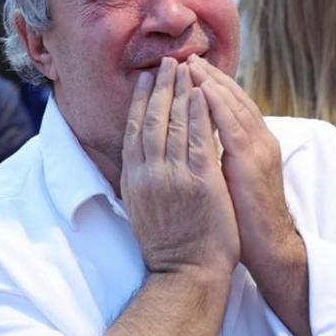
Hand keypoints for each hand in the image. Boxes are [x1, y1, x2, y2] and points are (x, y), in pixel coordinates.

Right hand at [121, 58, 239, 278]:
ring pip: (175, 123)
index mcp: (133, 179)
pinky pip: (199, 137)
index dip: (141, 101)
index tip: (146, 79)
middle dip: (160, 87)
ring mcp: (174, 176)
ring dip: (180, 91)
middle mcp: (149, 173)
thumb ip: (141, 180)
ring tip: (184, 67)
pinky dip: (200, 112)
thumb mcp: (142, 209)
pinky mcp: (200, 180)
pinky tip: (202, 93)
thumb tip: (138, 160)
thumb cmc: (168, 245)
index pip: (134, 129)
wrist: (186, 273)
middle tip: (166, 62)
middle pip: (152, 119)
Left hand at [184, 55, 297, 271]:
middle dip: (210, 76)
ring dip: (212, 83)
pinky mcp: (253, 164)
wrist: (270, 249)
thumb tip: (194, 144)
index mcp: (255, 145)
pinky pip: (233, 126)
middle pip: (234, 98)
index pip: (232, 105)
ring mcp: (259, 150)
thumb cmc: (245, 220)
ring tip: (190, 65)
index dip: (212, 85)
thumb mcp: (232, 180)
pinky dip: (218, 105)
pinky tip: (202, 90)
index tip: (189, 69)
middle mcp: (261, 141)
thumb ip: (219, 157)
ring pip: (235, 106)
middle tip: (186, 58)